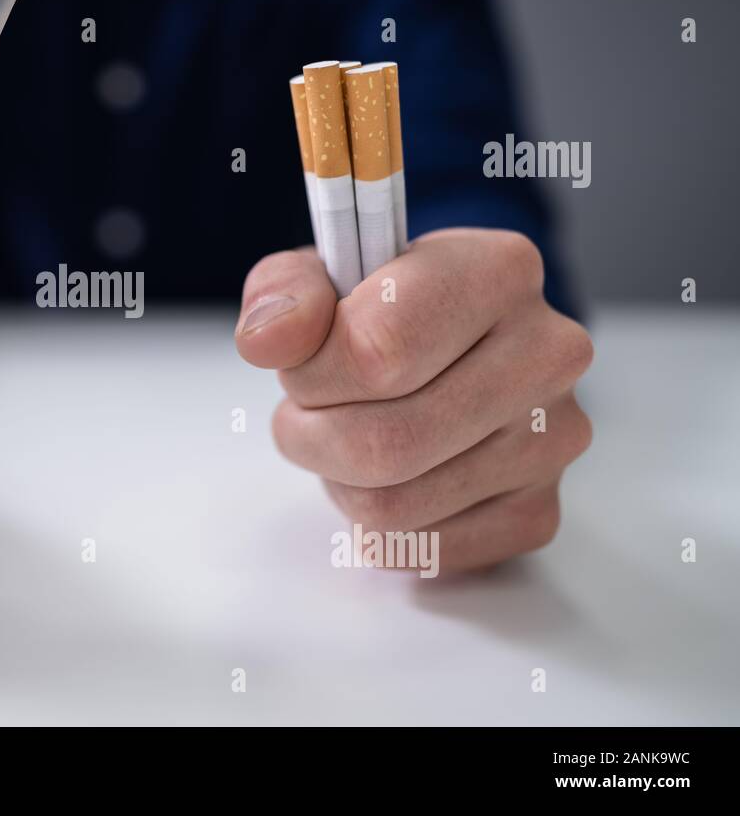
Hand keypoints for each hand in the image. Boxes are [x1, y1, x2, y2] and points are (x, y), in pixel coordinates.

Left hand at [235, 229, 592, 572]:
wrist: (450, 346)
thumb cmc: (380, 307)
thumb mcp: (321, 274)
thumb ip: (283, 292)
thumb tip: (267, 339)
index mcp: (498, 271)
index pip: (377, 355)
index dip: (311, 375)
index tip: (303, 365)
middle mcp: (546, 353)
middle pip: (383, 446)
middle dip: (313, 438)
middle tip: (307, 414)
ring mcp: (553, 439)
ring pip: (394, 507)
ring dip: (338, 481)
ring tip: (346, 436)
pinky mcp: (539, 509)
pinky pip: (422, 548)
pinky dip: (378, 524)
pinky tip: (388, 475)